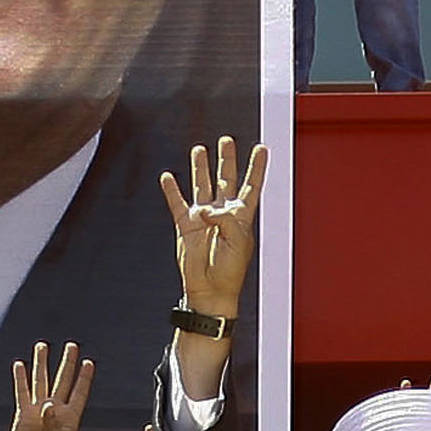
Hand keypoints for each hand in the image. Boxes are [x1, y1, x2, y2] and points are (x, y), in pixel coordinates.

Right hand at [8, 342, 91, 430]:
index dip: (84, 378)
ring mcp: (38, 410)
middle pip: (62, 381)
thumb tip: (47, 403)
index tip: (88, 362)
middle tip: (72, 345)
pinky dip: (20, 379)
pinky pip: (22, 393)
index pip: (79, 392)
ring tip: (43, 346)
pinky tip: (20, 365)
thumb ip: (55, 423)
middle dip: (67, 363)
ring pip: (41, 381)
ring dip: (42, 363)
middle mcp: (55, 410)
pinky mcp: (22, 414)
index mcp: (70, 418)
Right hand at [161, 137, 268, 318]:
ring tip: (199, 149)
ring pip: (202, 185)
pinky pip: (177, 203)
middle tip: (227, 141)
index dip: (257, 167)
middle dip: (227, 159)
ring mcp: (203, 218)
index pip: (251, 185)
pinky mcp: (186, 226)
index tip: (262, 148)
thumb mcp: (236, 240)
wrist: (210, 290)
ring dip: (201, 167)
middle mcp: (223, 213)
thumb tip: (203, 208)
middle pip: (226, 179)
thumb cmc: (229, 270)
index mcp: (241, 216)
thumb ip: (224, 219)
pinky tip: (168, 177)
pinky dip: (172, 190)